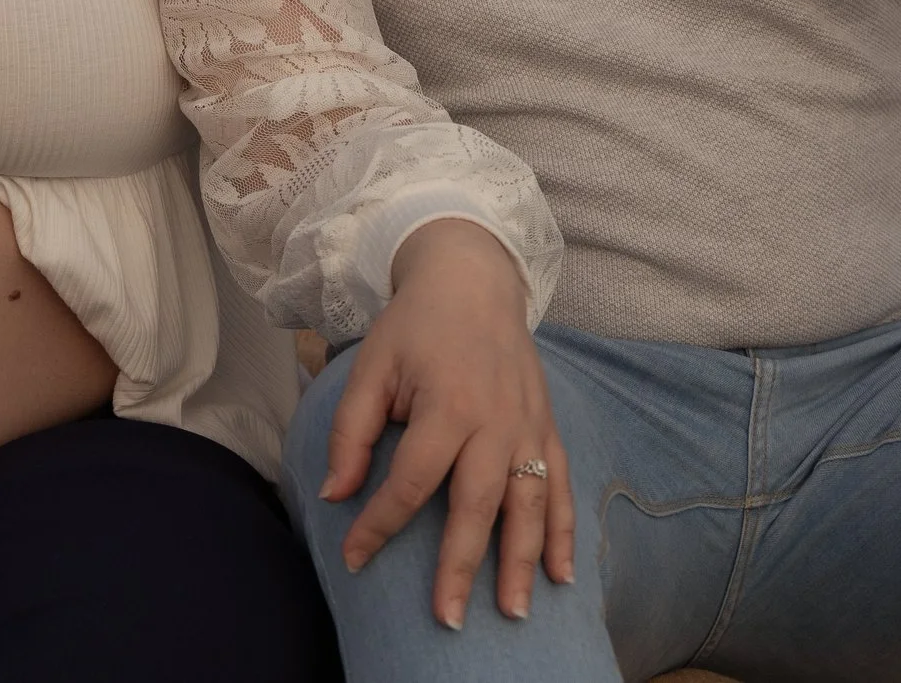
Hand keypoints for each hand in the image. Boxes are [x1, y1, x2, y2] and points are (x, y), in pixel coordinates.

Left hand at [319, 218, 572, 628]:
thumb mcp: (371, 366)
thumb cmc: (415, 326)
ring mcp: (529, 427)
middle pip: (478, 504)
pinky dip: (564, 532)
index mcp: (447, 404)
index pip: (412, 481)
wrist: (474, 280)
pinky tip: (563, 576)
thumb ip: (352, 431)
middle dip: (462, 566)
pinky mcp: (548, 428)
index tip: (354, 559)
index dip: (380, 524)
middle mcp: (496, 421)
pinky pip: (561, 487)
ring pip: (529, 504)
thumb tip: (335, 496)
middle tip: (449, 619)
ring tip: (514, 613)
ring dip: (523, 562)